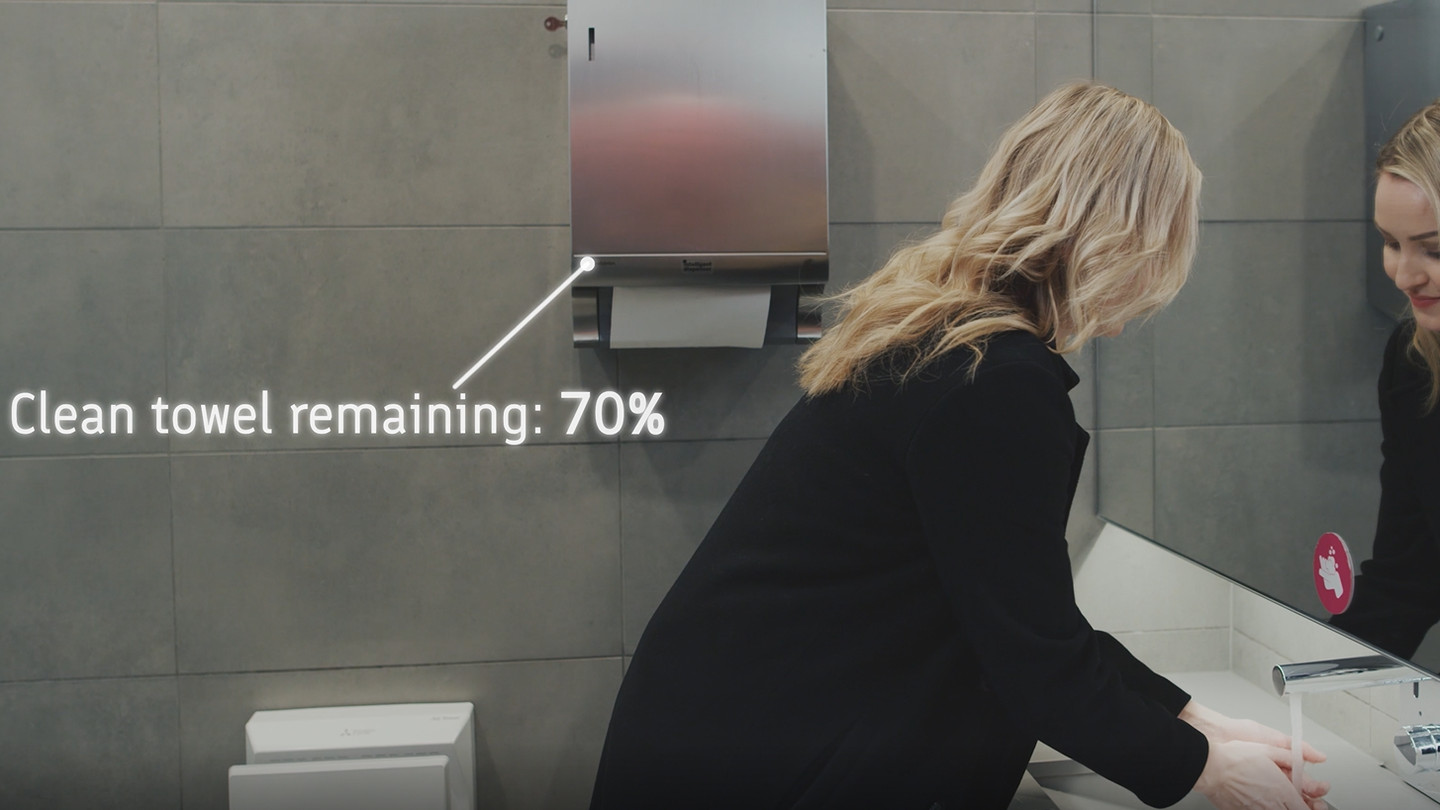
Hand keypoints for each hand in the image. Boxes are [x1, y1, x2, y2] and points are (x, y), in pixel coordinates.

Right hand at [1181, 702, 1328, 809]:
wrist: (1209, 767)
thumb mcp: (1268, 749)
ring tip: (1280, 800)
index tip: (1315, 802)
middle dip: (1302, 809)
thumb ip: (1294, 757)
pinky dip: (1264, 808)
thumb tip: (1315, 757)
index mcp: (1283, 792)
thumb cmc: (1234, 759)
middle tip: (1304, 803)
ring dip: (1283, 808)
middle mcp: (1272, 806)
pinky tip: (1261, 801)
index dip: (1314, 807)